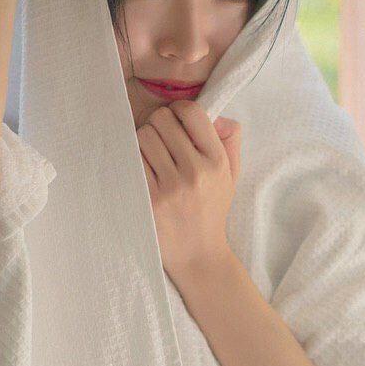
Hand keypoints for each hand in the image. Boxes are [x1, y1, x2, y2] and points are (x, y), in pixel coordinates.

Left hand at [136, 100, 241, 285]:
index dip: (178, 110)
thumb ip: (230, 141)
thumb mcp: (231, 176)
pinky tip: (143, 171)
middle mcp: (195, 171)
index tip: (175, 122)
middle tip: (160, 141)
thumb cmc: (211, 211)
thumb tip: (219, 115)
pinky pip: (133, 161)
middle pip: (162, 120)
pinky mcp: (150, 199)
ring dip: (143, 142)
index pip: (192, 112)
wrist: (198, 255)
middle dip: (158, 126)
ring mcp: (171, 187)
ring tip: (151, 158)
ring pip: (143, 137)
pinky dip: (134, 160)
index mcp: (217, 161)